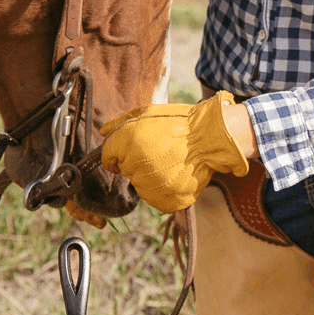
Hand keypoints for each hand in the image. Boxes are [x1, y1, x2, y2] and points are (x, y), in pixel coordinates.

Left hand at [101, 91, 249, 212]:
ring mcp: (151, 188)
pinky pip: (157, 198)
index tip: (134, 150)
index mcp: (127, 145)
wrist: (210, 137)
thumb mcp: (145, 113)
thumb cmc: (178, 123)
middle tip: (160, 151)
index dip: (119, 153)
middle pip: (126, 172)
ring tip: (170, 162)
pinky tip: (176, 174)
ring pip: (141, 186)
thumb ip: (119, 124)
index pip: (108, 159)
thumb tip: (103, 132)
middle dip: (137, 163)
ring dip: (150, 178)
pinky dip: (164, 190)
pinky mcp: (165, 201)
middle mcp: (135, 168)